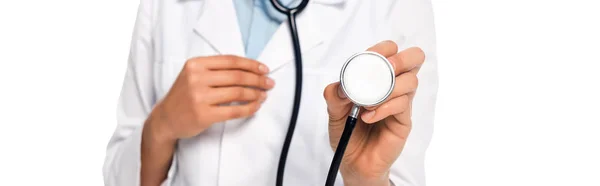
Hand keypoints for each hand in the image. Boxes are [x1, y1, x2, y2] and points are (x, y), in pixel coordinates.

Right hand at [146, 55, 274, 141]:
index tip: (264, 69)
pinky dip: (249, 108)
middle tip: (269, 83)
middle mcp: (196, 78)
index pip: (230, 61)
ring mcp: (199, 97)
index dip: (251, 64)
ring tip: (264, 95)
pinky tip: (255, 107)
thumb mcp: (193, 74)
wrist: (165, 119)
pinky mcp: (204, 115)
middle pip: (237, 76)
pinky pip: (234, 111)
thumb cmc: (184, 95)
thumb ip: (216, 69)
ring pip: (237, 93)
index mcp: (195, 64)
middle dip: (258, 79)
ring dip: (255, 94)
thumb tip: (250, 69)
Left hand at [324, 41, 424, 185]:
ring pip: (411, 81)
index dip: (382, 49)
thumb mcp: (334, 113)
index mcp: (377, 77)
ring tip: (367, 103)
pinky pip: (402, 105)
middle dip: (400, 59)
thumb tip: (338, 86)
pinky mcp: (404, 120)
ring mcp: (401, 102)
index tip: (366, 60)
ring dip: (388, 88)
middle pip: (414, 58)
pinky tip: (369, 117)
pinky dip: (383, 108)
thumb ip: (333, 97)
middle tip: (382, 71)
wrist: (354, 161)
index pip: (390, 50)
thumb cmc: (348, 132)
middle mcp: (393, 86)